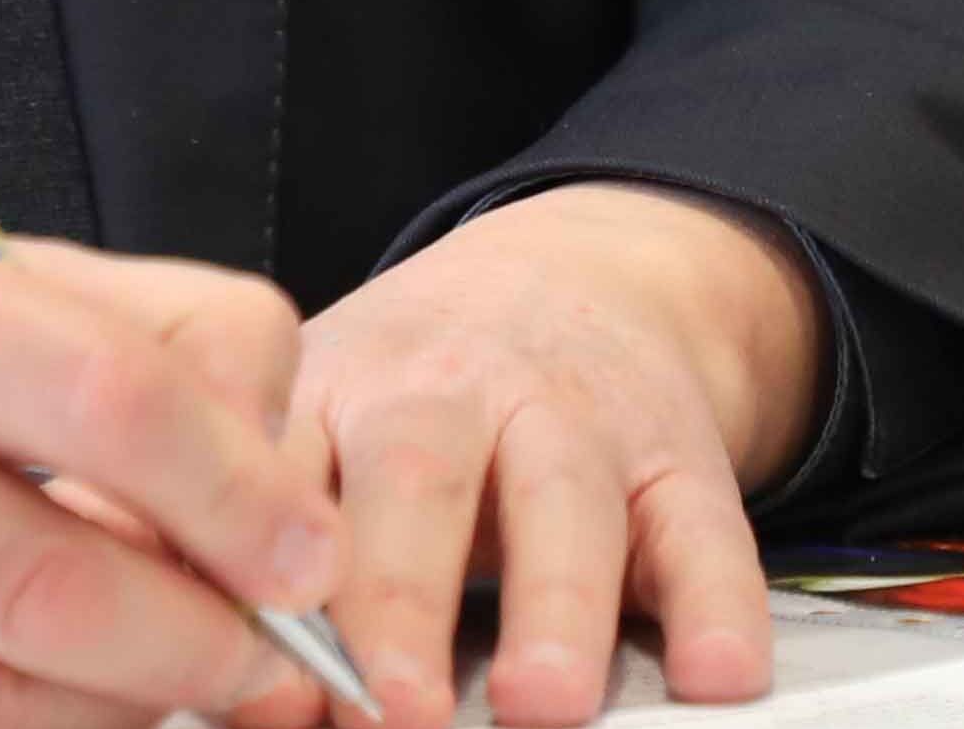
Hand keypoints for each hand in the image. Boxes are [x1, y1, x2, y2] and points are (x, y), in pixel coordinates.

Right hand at [0, 211, 345, 728]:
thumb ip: (130, 335)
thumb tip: (280, 468)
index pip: (99, 396)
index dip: (238, 495)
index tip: (308, 556)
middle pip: (42, 583)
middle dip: (194, 648)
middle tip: (262, 667)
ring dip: (102, 728)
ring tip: (142, 699)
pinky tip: (13, 726)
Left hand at [301, 186, 823, 728]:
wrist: (569, 277)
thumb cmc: (412, 400)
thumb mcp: (319, 426)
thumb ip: (273, 556)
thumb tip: (245, 696)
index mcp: (334, 386)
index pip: (284, 471)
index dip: (268, 570)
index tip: (269, 675)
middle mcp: (448, 387)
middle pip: (416, 473)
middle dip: (401, 595)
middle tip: (397, 708)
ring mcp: (573, 415)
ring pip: (565, 499)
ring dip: (553, 605)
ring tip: (541, 702)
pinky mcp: (678, 455)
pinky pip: (705, 527)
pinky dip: (718, 604)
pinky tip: (715, 672)